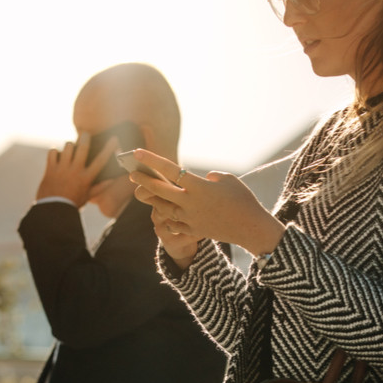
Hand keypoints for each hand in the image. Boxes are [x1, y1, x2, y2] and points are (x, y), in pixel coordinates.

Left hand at [36, 133, 118, 206]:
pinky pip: (52, 152)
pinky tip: (56, 154)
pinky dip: (54, 151)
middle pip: (83, 148)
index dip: (109, 148)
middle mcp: (75, 171)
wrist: (53, 210)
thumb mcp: (87, 196)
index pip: (101, 160)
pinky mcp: (50, 169)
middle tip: (85, 135)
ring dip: (69, 145)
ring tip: (69, 148)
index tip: (114, 139)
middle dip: (85, 138)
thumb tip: (111, 180)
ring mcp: (62, 169)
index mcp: (87, 178)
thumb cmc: (72, 203)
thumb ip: (100, 187)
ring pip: (67, 147)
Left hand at [128, 149, 283, 257]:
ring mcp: (190, 218)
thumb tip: (200, 180)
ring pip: (163, 208)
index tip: (137, 152)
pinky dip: (168, 217)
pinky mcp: (193, 230)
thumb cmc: (242, 199)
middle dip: (143, 180)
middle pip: (159, 190)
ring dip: (152, 199)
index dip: (152, 160)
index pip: (170, 170)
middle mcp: (190, 202)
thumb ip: (209, 177)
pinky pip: (174, 223)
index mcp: (198, 186)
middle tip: (131, 173)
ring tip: (143, 192)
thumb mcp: (228, 180)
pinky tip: (163, 212)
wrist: (251, 228)